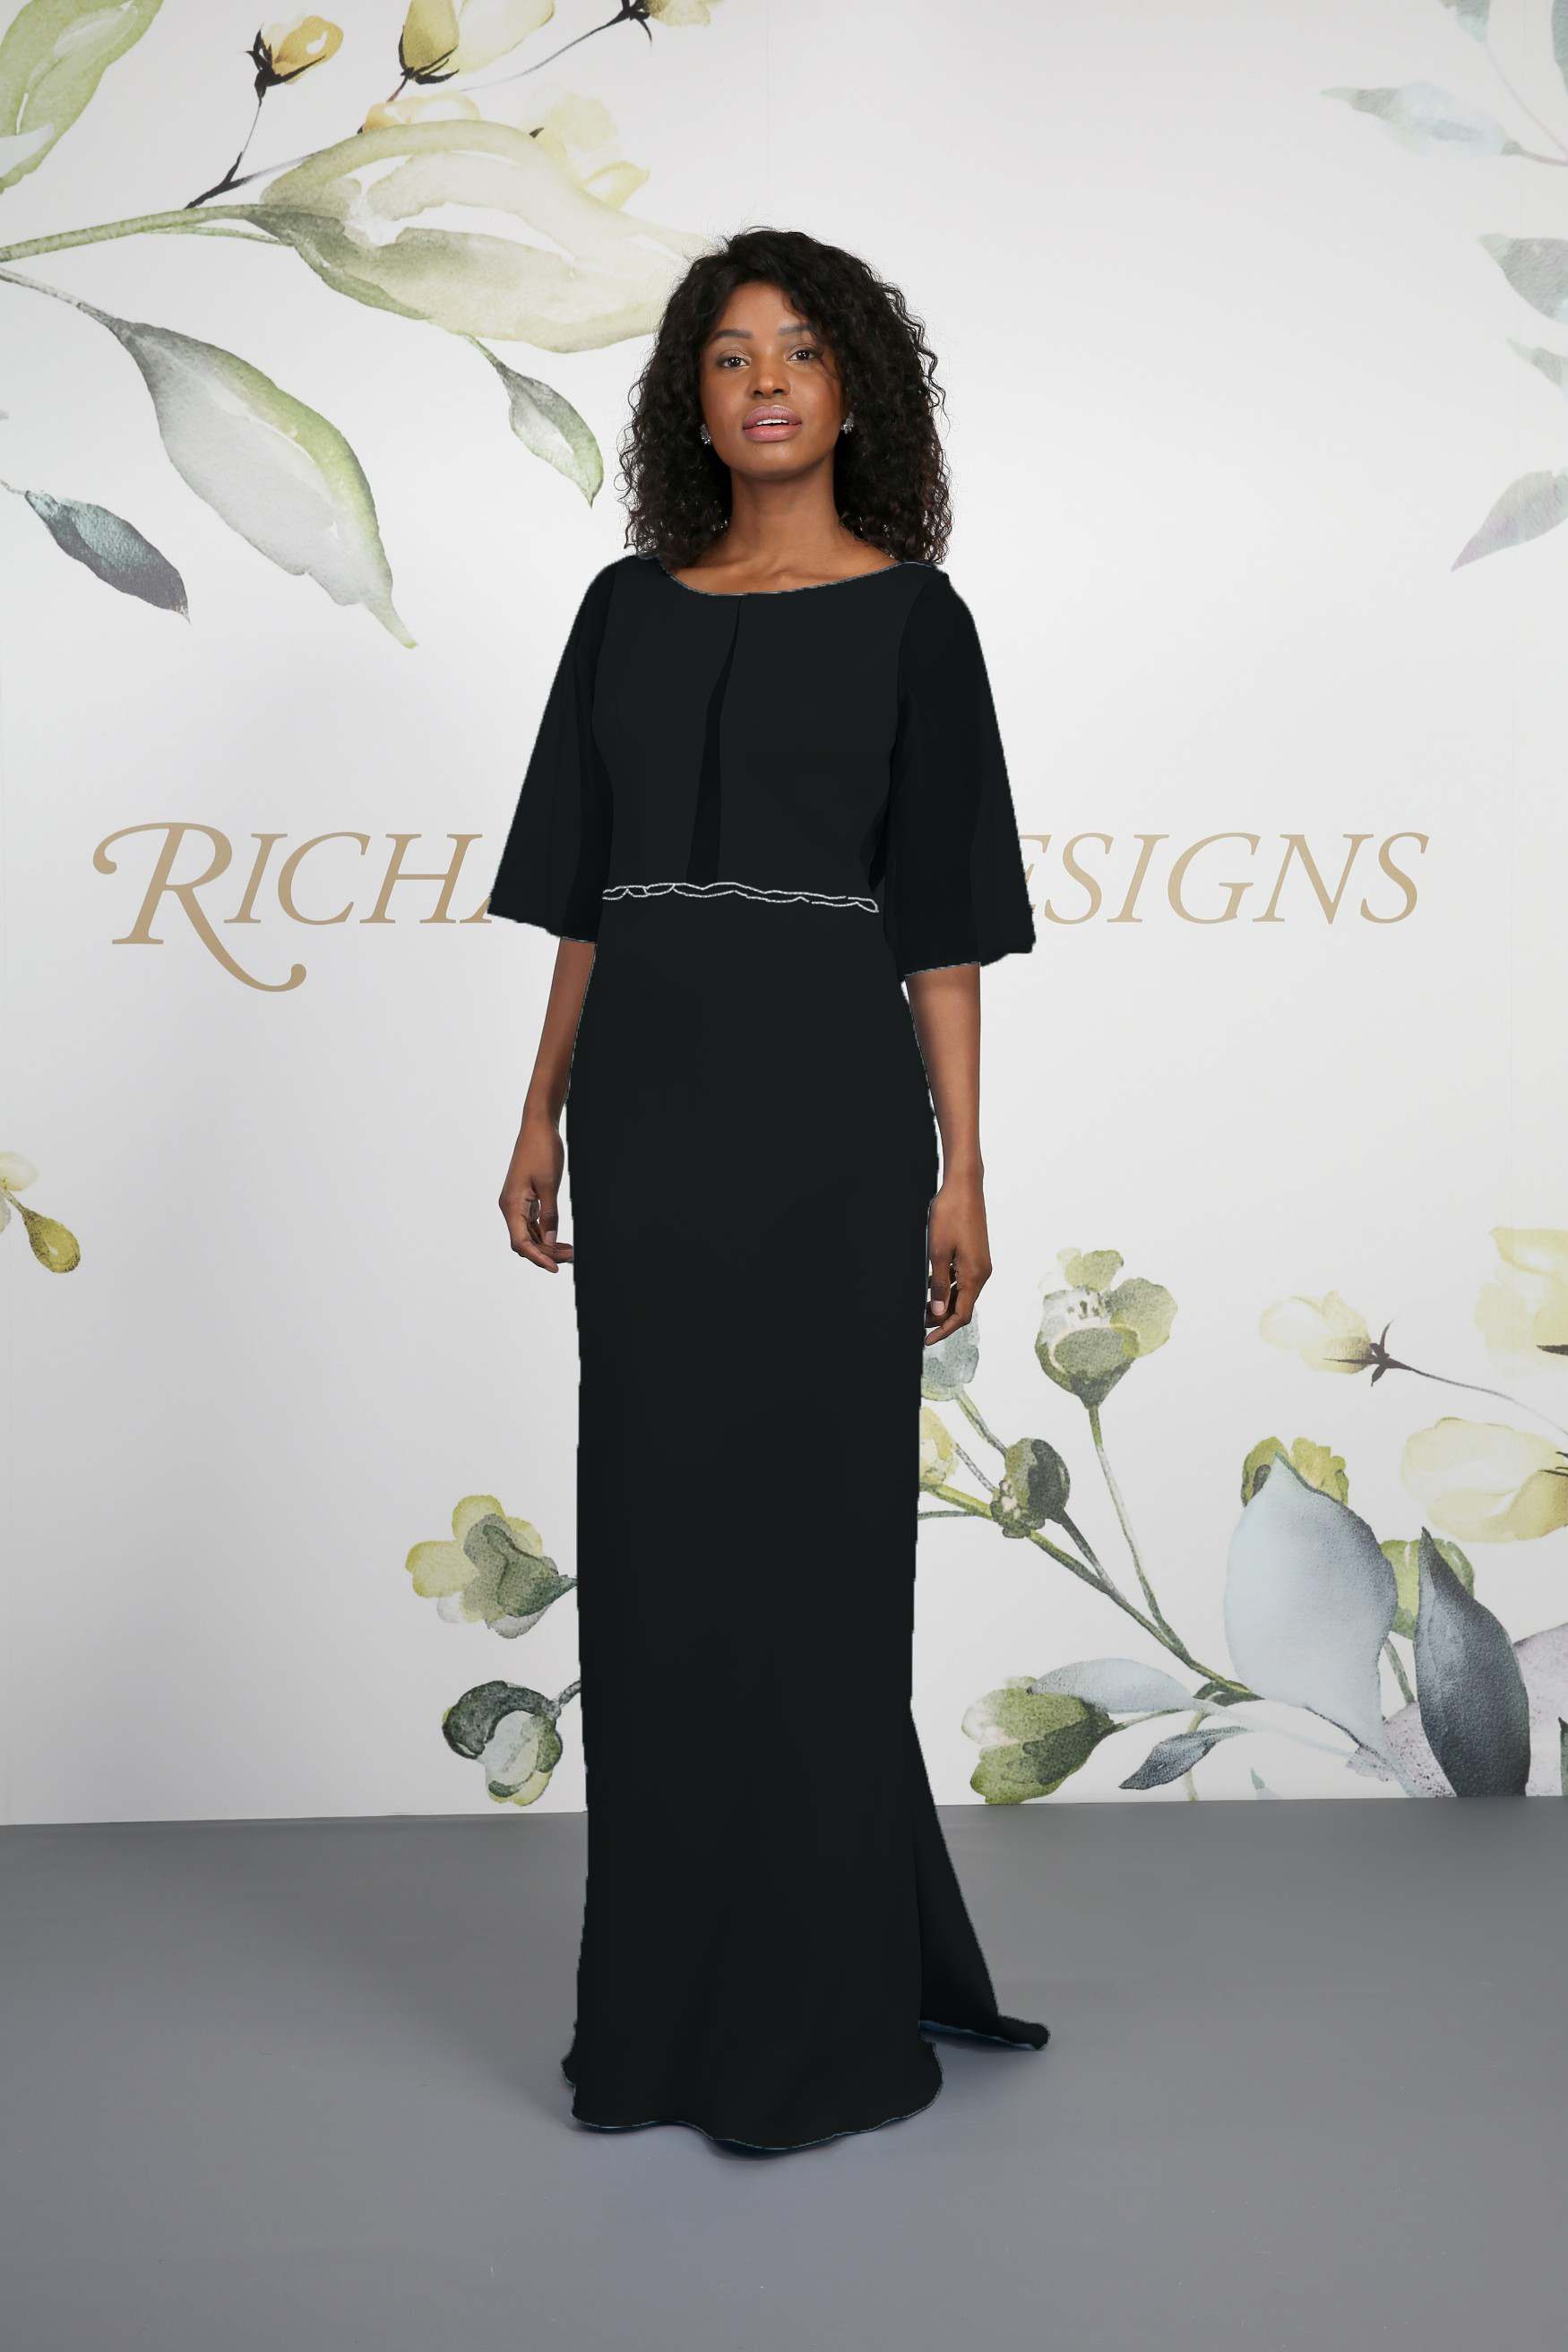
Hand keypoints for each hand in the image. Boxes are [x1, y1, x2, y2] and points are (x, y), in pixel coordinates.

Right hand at [500, 1112, 572, 1272]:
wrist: (538, 1127)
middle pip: (524, 1242)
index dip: (538, 1258)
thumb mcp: (550, 1185)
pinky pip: (531, 1223)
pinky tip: (559, 1239)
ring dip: (546, 1245)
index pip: (521, 1242)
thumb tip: (550, 1240)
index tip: (555, 1268)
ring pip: (528, 1234)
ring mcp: (515, 1203)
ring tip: (569, 1251)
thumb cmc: (542, 1151)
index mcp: (511, 1205)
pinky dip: (544, 1233)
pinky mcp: (523, 1199)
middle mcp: (509, 1207)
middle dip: (545, 1253)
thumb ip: (550, 1215)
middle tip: (570, 1257)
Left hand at [925, 1171, 990, 1342]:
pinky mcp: (975, 1255)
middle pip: (964, 1306)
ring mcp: (980, 1263)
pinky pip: (963, 1279)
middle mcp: (981, 1272)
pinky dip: (948, 1287)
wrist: (964, 1187)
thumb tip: (939, 1313)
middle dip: (943, 1319)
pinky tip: (931, 1285)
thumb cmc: (950, 1215)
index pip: (961, 1314)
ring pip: (963, 1293)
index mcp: (974, 1275)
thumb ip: (939, 1284)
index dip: (944, 1330)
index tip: (927, 1340)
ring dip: (944, 1303)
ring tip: (922, 1307)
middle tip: (919, 1323)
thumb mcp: (938, 1252)